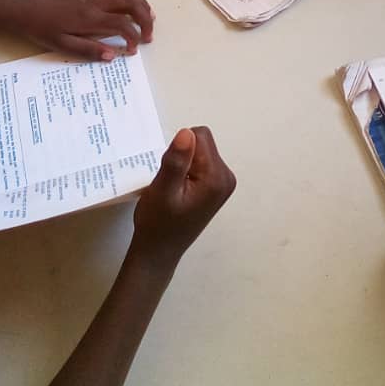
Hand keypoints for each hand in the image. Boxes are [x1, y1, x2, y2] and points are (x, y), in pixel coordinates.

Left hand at [5, 0, 154, 60]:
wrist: (27, 7)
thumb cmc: (43, 28)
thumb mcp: (62, 45)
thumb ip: (88, 50)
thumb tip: (112, 55)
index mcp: (90, 19)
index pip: (123, 25)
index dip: (133, 38)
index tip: (132, 50)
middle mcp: (96, 2)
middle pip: (132, 4)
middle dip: (146, 20)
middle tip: (148, 35)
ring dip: (142, 4)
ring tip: (149, 17)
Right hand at [132, 127, 235, 268]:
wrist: (158, 252)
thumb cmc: (157, 224)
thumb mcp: (162, 191)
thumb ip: (176, 162)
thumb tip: (186, 133)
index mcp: (218, 177)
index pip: (199, 136)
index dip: (178, 150)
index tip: (171, 173)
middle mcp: (227, 177)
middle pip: (201, 142)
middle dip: (182, 156)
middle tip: (170, 183)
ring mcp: (223, 182)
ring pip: (198, 151)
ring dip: (183, 164)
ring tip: (174, 189)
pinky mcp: (215, 186)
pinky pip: (199, 162)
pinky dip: (185, 171)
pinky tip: (178, 191)